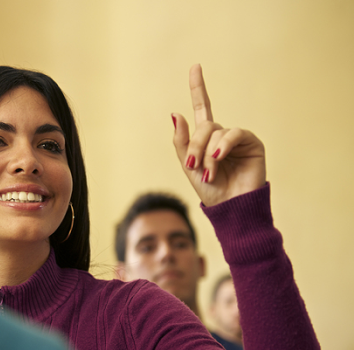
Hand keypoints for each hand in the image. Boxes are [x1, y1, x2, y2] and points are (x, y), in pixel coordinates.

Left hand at [171, 64, 265, 206]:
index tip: (195, 66)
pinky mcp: (252, 143)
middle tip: (195, 166)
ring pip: (216, 132)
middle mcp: (222, 135)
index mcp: (206, 138)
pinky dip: (223, 146)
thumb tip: (175, 113)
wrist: (230, 206)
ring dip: (208, 153)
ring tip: (209, 172)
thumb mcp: (189, 165)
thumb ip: (182, 141)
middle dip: (195, 146)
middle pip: (204, 126)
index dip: (198, 87)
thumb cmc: (210, 190)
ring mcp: (237, 138)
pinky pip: (234, 134)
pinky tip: (219, 158)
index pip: (202, 108)